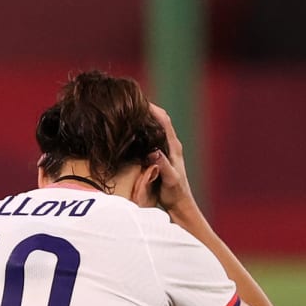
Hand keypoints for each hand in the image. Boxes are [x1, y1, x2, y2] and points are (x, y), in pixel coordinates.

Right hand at [138, 103, 201, 222]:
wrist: (179, 205)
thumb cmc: (175, 194)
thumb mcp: (170, 180)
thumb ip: (163, 165)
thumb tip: (154, 151)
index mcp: (173, 147)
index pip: (164, 121)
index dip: (153, 109)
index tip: (138, 100)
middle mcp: (170, 145)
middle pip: (158, 120)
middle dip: (145, 110)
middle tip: (128, 103)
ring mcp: (164, 151)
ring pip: (153, 129)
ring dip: (142, 120)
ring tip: (126, 113)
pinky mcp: (158, 157)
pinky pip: (148, 139)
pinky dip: (140, 132)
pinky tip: (128, 133)